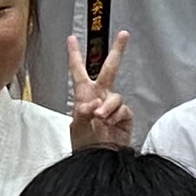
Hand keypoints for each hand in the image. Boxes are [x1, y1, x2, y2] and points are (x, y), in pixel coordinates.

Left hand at [64, 30, 136, 151]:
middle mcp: (100, 97)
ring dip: (107, 106)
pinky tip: (110, 125)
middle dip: (117, 52)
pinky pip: (123, 110)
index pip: (78, 71)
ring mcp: (113, 106)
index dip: (74, 55)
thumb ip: (82, 115)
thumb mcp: (76, 128)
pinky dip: (115, 116)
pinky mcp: (125, 117)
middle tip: (124, 35)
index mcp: (84, 95)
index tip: (71, 39)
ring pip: (115, 96)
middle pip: (109, 70)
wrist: (99, 160)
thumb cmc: (84, 145)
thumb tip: (93, 105)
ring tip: (100, 118)